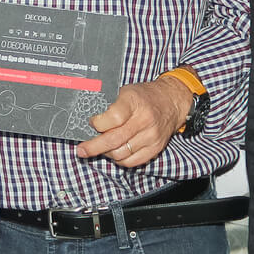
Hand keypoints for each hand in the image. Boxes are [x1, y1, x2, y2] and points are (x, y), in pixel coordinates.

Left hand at [76, 74, 190, 166]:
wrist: (171, 101)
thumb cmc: (144, 96)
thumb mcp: (126, 91)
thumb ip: (110, 106)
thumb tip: (89, 123)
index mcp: (134, 101)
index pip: (114, 117)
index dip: (98, 124)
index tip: (92, 123)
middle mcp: (144, 119)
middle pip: (114, 139)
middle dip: (94, 147)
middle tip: (82, 150)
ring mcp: (151, 136)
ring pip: (121, 154)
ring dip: (106, 153)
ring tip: (101, 148)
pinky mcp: (155, 148)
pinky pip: (132, 162)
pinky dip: (120, 160)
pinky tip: (115, 152)